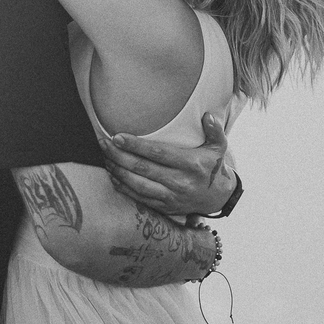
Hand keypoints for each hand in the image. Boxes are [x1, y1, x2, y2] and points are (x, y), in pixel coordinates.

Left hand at [102, 113, 237, 216]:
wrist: (218, 197)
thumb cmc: (214, 167)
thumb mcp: (220, 147)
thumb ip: (215, 130)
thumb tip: (208, 116)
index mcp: (191, 164)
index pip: (158, 153)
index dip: (136, 145)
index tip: (118, 137)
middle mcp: (180, 182)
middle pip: (143, 168)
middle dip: (120, 156)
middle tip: (104, 144)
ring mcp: (171, 196)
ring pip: (137, 184)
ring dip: (118, 171)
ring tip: (105, 158)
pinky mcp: (165, 207)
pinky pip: (139, 197)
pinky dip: (123, 187)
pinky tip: (113, 176)